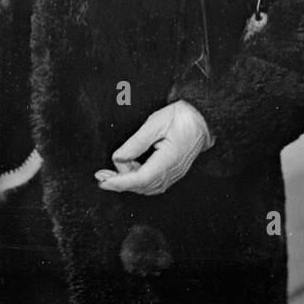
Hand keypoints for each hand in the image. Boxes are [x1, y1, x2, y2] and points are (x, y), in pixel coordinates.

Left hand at [95, 101, 212, 195]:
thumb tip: (118, 158)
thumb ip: (135, 143)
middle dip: (118, 182)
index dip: (120, 182)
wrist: (203, 119)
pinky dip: (137, 179)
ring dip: (127, 181)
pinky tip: (130, 168)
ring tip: (111, 171)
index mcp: (168, 160)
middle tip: (100, 175)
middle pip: (141, 186)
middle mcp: (171, 172)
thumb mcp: (155, 123)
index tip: (103, 182)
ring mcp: (173, 174)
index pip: (140, 179)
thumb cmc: (181, 117)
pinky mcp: (172, 172)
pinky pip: (152, 182)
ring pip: (146, 187)